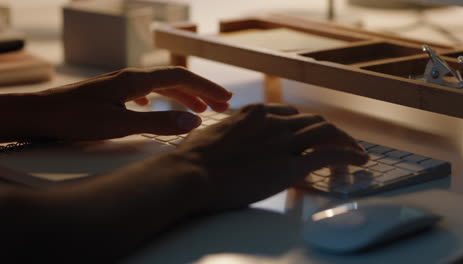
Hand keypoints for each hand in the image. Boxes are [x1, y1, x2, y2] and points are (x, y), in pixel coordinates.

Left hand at [18, 67, 231, 140]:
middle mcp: (130, 78)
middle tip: (220, 105)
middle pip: (174, 79)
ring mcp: (120, 84)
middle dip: (199, 91)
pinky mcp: (111, 94)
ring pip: (159, 86)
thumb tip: (194, 122)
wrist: (39, 115)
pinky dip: (158, 98)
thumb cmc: (74, 119)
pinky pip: (143, 92)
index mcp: (135, 80)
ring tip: (197, 108)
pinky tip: (154, 106)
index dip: (206, 87)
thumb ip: (157, 124)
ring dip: (181, 96)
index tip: (225, 99)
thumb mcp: (119, 125)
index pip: (181, 77)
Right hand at [174, 103, 368, 210]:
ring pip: (327, 132)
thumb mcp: (210, 135)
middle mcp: (273, 122)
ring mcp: (284, 142)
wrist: (192, 173)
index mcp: (254, 113)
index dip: (303, 125)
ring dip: (345, 141)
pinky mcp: (290, 165)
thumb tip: (221, 137)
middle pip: (313, 121)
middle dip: (329, 131)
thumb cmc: (192, 158)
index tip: (308, 134)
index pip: (290, 114)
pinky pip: (330, 155)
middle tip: (339, 142)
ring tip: (357, 152)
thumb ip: (224, 133)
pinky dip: (349, 156)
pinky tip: (360, 160)